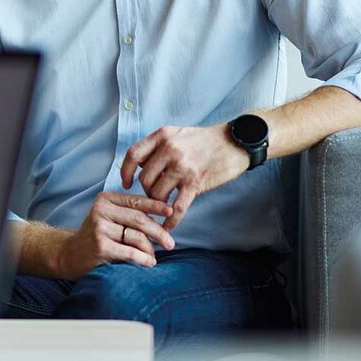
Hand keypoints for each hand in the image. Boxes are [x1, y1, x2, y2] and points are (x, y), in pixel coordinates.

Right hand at [52, 192, 175, 278]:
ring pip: (137, 237)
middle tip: (170, 242)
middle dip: (159, 231)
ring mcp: (99, 228)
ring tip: (153, 256)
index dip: (157, 206)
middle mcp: (101, 211)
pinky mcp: (100, 246)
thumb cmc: (96, 236)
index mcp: (105, 200)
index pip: (136, 200)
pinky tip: (149, 262)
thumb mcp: (108, 218)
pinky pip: (130, 252)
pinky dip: (143, 259)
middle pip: (139, 219)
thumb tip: (163, 217)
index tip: (172, 212)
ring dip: (150, 249)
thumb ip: (128, 213)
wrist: (69, 255)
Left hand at [120, 125, 250, 230]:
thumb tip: (141, 165)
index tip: (125, 183)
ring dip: (158, 204)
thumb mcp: (178, 133)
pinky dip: (170, 221)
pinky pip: (176, 207)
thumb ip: (159, 146)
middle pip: (144, 179)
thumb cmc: (206, 139)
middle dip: (147, 191)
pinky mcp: (195, 183)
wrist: (236, 142)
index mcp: (162, 136)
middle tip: (154, 195)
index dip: (125, 171)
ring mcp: (182, 167)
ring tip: (164, 205)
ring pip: (157, 194)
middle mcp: (169, 149)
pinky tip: (167, 227)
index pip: (133, 155)